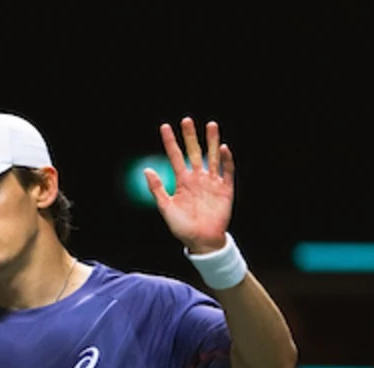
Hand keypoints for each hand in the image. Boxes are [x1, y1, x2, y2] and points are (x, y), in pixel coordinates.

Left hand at [145, 117, 233, 253]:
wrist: (202, 242)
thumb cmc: (183, 228)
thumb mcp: (166, 208)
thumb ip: (157, 189)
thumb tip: (146, 170)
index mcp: (183, 181)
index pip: (175, 157)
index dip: (170, 142)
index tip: (164, 127)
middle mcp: (197, 178)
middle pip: (194, 152)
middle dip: (190, 136)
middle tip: (187, 120)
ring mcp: (212, 182)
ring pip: (212, 157)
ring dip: (211, 142)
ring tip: (211, 125)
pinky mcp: (225, 189)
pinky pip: (226, 171)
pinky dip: (226, 160)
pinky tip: (223, 148)